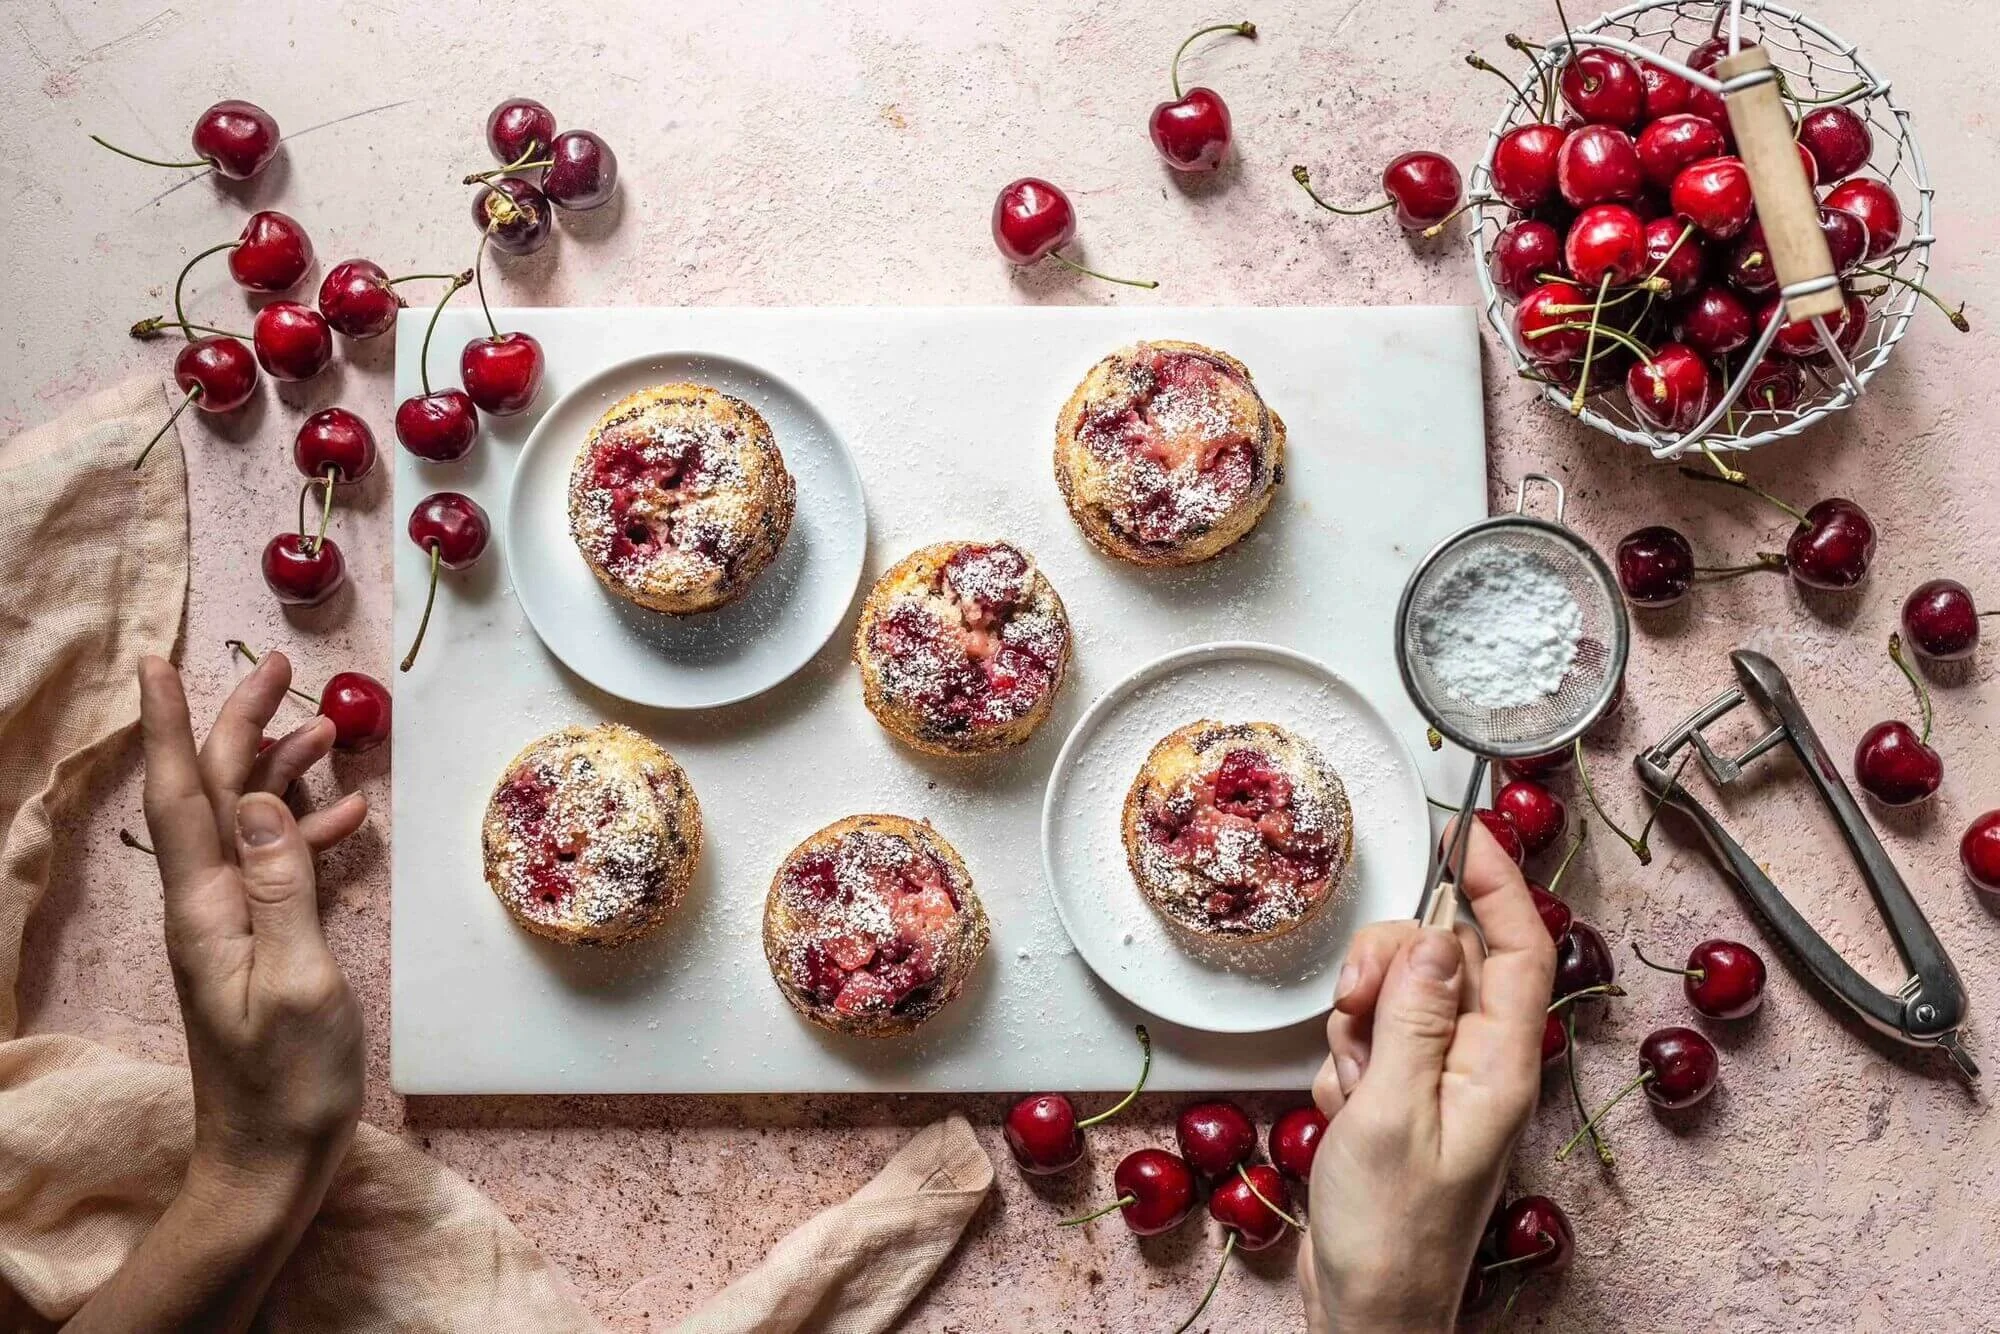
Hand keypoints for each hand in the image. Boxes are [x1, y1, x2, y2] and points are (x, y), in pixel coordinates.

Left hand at [137, 651, 366, 1192]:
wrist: (270, 1159)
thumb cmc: (287, 1082)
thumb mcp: (295, 978)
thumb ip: (281, 886)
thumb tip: (267, 799)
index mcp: (206, 908)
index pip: (183, 797)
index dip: (173, 727)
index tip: (158, 663)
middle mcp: (208, 906)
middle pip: (217, 794)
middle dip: (240, 725)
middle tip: (280, 669)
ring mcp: (231, 925)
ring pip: (248, 822)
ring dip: (281, 769)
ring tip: (327, 727)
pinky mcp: (259, 944)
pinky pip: (277, 863)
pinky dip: (308, 828)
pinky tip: (347, 813)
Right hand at [1298, 819, 1554, 1332]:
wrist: (1369, 1307)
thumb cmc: (1390, 1230)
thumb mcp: (1391, 1112)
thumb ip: (1411, 1017)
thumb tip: (1431, 933)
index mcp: (1501, 1064)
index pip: (1517, 947)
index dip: (1496, 882)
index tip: (1463, 832)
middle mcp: (1480, 1062)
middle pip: (1442, 959)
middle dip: (1386, 968)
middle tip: (1356, 1011)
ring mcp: (1441, 1078)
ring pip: (1396, 995)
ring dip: (1358, 1026)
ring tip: (1351, 1086)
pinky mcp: (1404, 1095)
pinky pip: (1369, 1039)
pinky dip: (1346, 1062)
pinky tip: (1344, 1109)